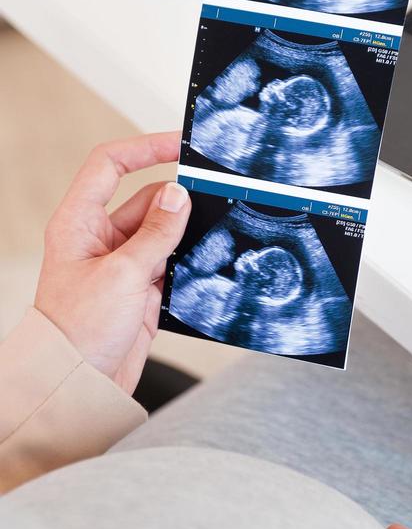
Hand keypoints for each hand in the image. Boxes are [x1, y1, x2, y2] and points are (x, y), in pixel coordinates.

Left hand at [35, 133, 190, 394]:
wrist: (79, 385)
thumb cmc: (79, 330)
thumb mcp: (123, 274)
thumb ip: (156, 232)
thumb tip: (179, 194)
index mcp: (80, 222)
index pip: (110, 165)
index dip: (145, 148)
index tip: (181, 144)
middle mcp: (100, 239)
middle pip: (147, 200)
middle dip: (179, 199)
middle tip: (215, 196)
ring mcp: (122, 265)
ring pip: (164, 233)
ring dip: (186, 234)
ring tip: (215, 233)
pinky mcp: (141, 291)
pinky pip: (172, 265)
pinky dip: (190, 263)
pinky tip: (209, 265)